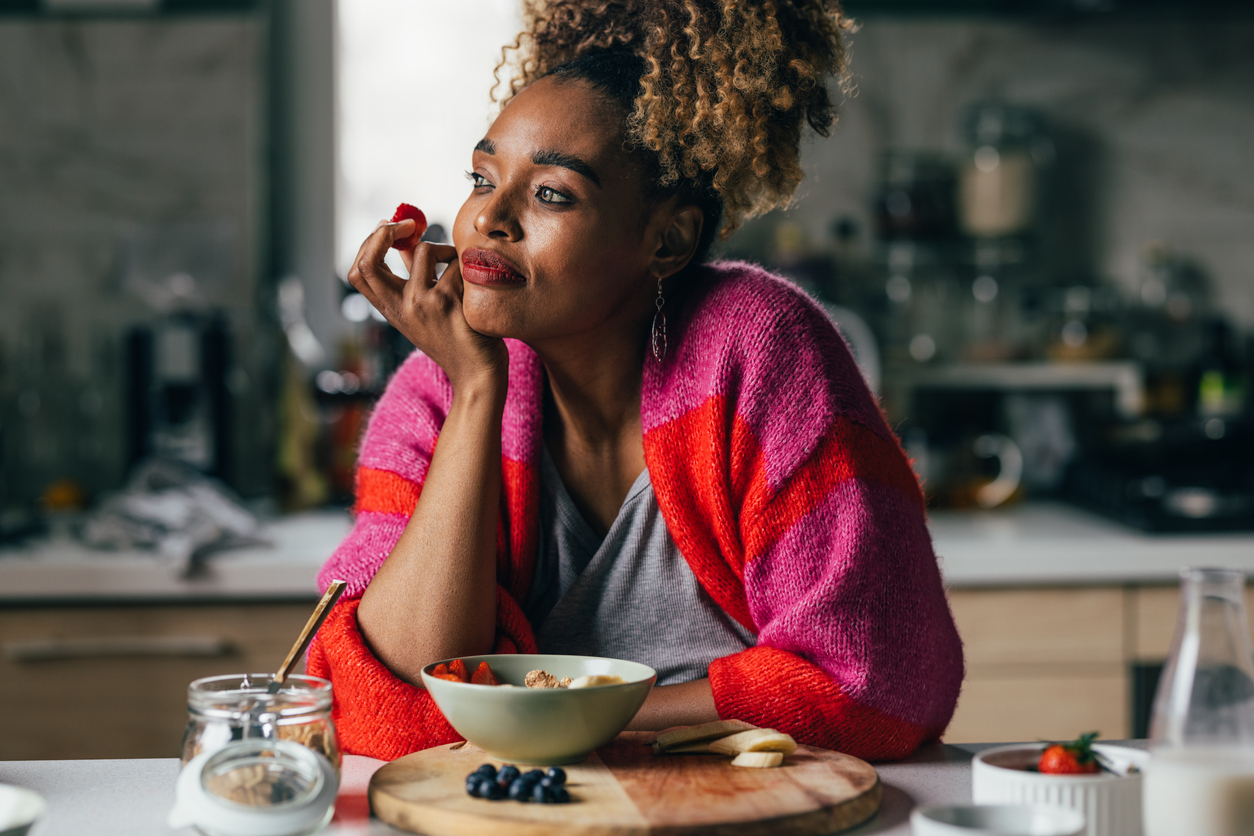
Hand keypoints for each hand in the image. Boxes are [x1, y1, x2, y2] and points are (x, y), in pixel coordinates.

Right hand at [347, 220, 507, 393]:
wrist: (477, 375)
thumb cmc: (455, 339)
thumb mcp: (424, 311)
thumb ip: (413, 276)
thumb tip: (406, 239)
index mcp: (392, 311)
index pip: (358, 272)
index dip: (369, 243)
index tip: (389, 229)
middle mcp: (402, 308)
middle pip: (369, 261)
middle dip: (386, 232)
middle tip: (410, 224)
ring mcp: (425, 304)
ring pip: (425, 249)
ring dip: (444, 248)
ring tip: (457, 265)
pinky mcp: (452, 301)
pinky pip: (458, 262)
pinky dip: (467, 264)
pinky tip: (476, 283)